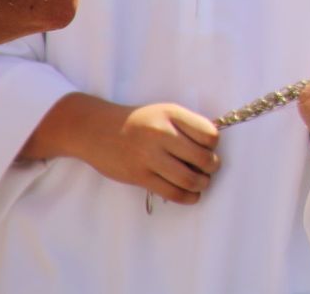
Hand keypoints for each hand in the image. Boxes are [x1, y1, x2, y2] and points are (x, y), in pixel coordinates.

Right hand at [78, 100, 220, 204]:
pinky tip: (192, 195)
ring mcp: (149, 156)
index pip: (209, 134)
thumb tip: (213, 147)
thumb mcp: (164, 112)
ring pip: (189, 179)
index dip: (214, 144)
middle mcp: (161, 133)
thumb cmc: (137, 121)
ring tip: (202, 182)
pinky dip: (188, 197)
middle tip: (210, 168)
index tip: (208, 147)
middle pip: (203, 158)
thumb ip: (186, 126)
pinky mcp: (139, 176)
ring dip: (202, 184)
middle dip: (212, 166)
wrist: (95, 129)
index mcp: (171, 113)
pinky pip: (171, 192)